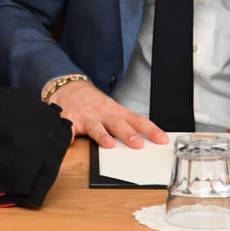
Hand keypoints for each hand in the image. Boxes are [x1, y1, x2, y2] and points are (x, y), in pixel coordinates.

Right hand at [49, 80, 166, 148]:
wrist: (68, 86)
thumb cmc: (92, 102)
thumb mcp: (111, 109)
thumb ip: (125, 124)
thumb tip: (145, 140)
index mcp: (115, 112)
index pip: (137, 120)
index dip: (150, 130)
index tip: (161, 139)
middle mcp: (103, 114)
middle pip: (118, 124)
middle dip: (128, 134)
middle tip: (137, 144)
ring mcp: (86, 117)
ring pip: (95, 127)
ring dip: (102, 135)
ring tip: (108, 144)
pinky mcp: (69, 119)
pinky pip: (68, 127)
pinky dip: (68, 134)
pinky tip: (70, 141)